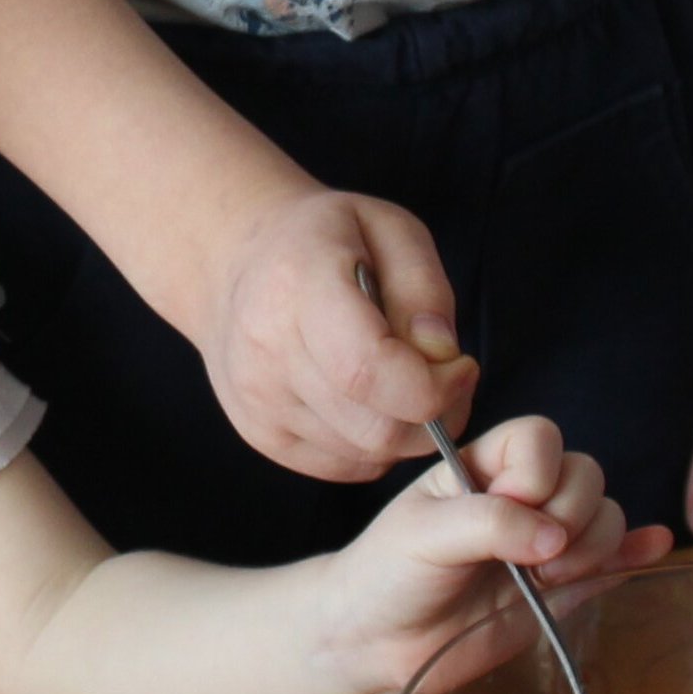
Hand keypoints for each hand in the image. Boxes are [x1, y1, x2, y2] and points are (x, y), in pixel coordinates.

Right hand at [200, 188, 479, 477]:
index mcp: (298, 287)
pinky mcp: (259, 433)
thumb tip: (442, 355)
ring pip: (365, 454)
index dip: (435, 386)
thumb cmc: (321, 239)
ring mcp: (257, 401)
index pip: (369, 371)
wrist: (231, 260)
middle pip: (376, 427)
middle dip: (436, 416)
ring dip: (407, 431)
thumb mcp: (388, 227)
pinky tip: (372, 400)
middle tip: (449, 378)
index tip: (462, 365)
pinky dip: (375, 445)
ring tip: (407, 382)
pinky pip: (344, 466)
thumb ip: (423, 288)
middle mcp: (266, 352)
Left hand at [320, 415, 672, 693]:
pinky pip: (616, 561)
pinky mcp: (564, 588)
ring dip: (593, 547)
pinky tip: (654, 547)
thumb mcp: (423, 537)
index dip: (536, 473)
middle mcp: (520, 497)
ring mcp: (545, 542)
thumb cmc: (388, 576)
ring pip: (606, 517)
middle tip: (530, 558)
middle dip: (570, 515)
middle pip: (585, 474)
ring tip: (546, 579)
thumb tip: (553, 538)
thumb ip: (488, 524)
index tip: (507, 509)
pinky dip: (636, 553)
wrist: (378, 645)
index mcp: (482, 466)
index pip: (540, 437)